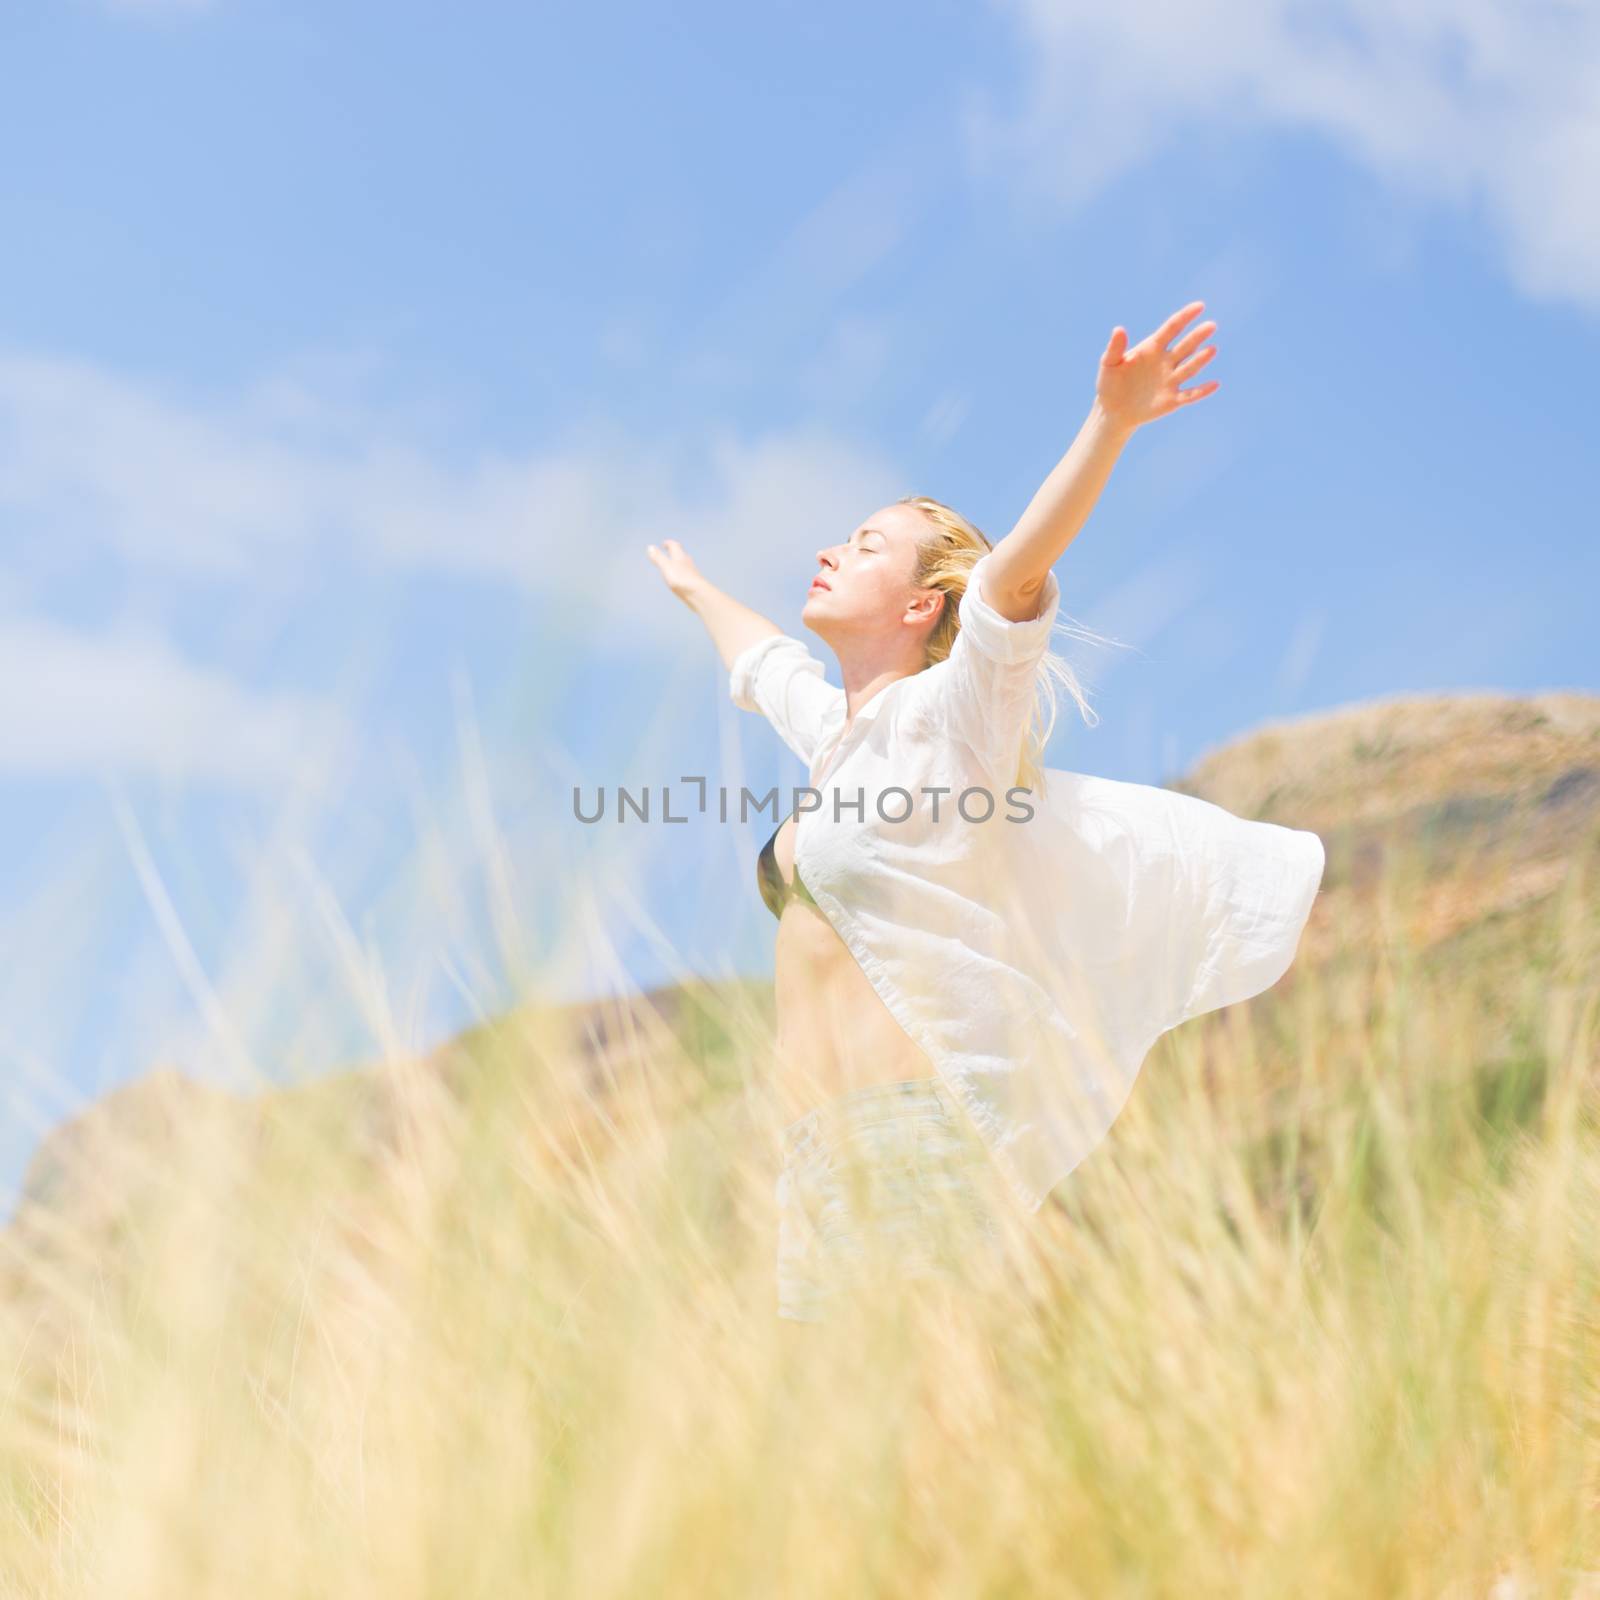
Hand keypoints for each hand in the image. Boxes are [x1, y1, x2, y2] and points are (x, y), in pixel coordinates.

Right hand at [645, 537, 703, 603]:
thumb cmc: (682, 579)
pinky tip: (682, 578)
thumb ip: (658, 558)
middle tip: (669, 551)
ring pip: (685, 564)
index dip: (669, 543)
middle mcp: (687, 562)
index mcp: (680, 556)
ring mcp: (692, 572)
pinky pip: (687, 574)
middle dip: (674, 551)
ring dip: (679, 562)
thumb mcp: (666, 567)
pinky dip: (682, 572)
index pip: (674, 546)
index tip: (664, 544)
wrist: (699, 593)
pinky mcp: (694, 582)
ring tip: (674, 564)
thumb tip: (650, 547)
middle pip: (681, 554)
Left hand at [1095, 300, 1218, 433]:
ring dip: (1201, 359)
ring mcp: (1171, 380)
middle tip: (1211, 325)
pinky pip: (1190, 394)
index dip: (1185, 317)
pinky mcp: (1172, 400)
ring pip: (1189, 368)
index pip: (1172, 328)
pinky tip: (1215, 384)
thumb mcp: (1108, 364)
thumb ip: (1115, 348)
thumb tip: (1118, 329)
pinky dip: (1202, 391)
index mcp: (1152, 348)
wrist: (1113, 410)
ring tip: (1212, 350)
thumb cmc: (1110, 383)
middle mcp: (1166, 361)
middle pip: (1185, 346)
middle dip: (1197, 336)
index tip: (1199, 306)